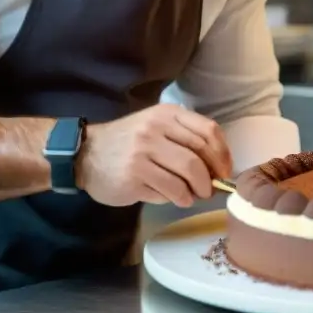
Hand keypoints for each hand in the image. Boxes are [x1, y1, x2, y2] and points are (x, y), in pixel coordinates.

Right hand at [77, 104, 232, 207]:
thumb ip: (184, 139)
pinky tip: (177, 199)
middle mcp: (155, 129)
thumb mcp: (156, 127)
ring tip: (193, 196)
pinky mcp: (134, 176)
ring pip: (187, 175)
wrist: (86, 154)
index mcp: (166, 114)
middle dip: (211, 178)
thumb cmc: (128, 142)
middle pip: (200, 155)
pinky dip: (180, 198)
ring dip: (197, 191)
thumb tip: (218, 167)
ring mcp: (143, 152)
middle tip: (211, 189)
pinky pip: (170, 190)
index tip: (225, 170)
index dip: (223, 154)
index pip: (208, 131)